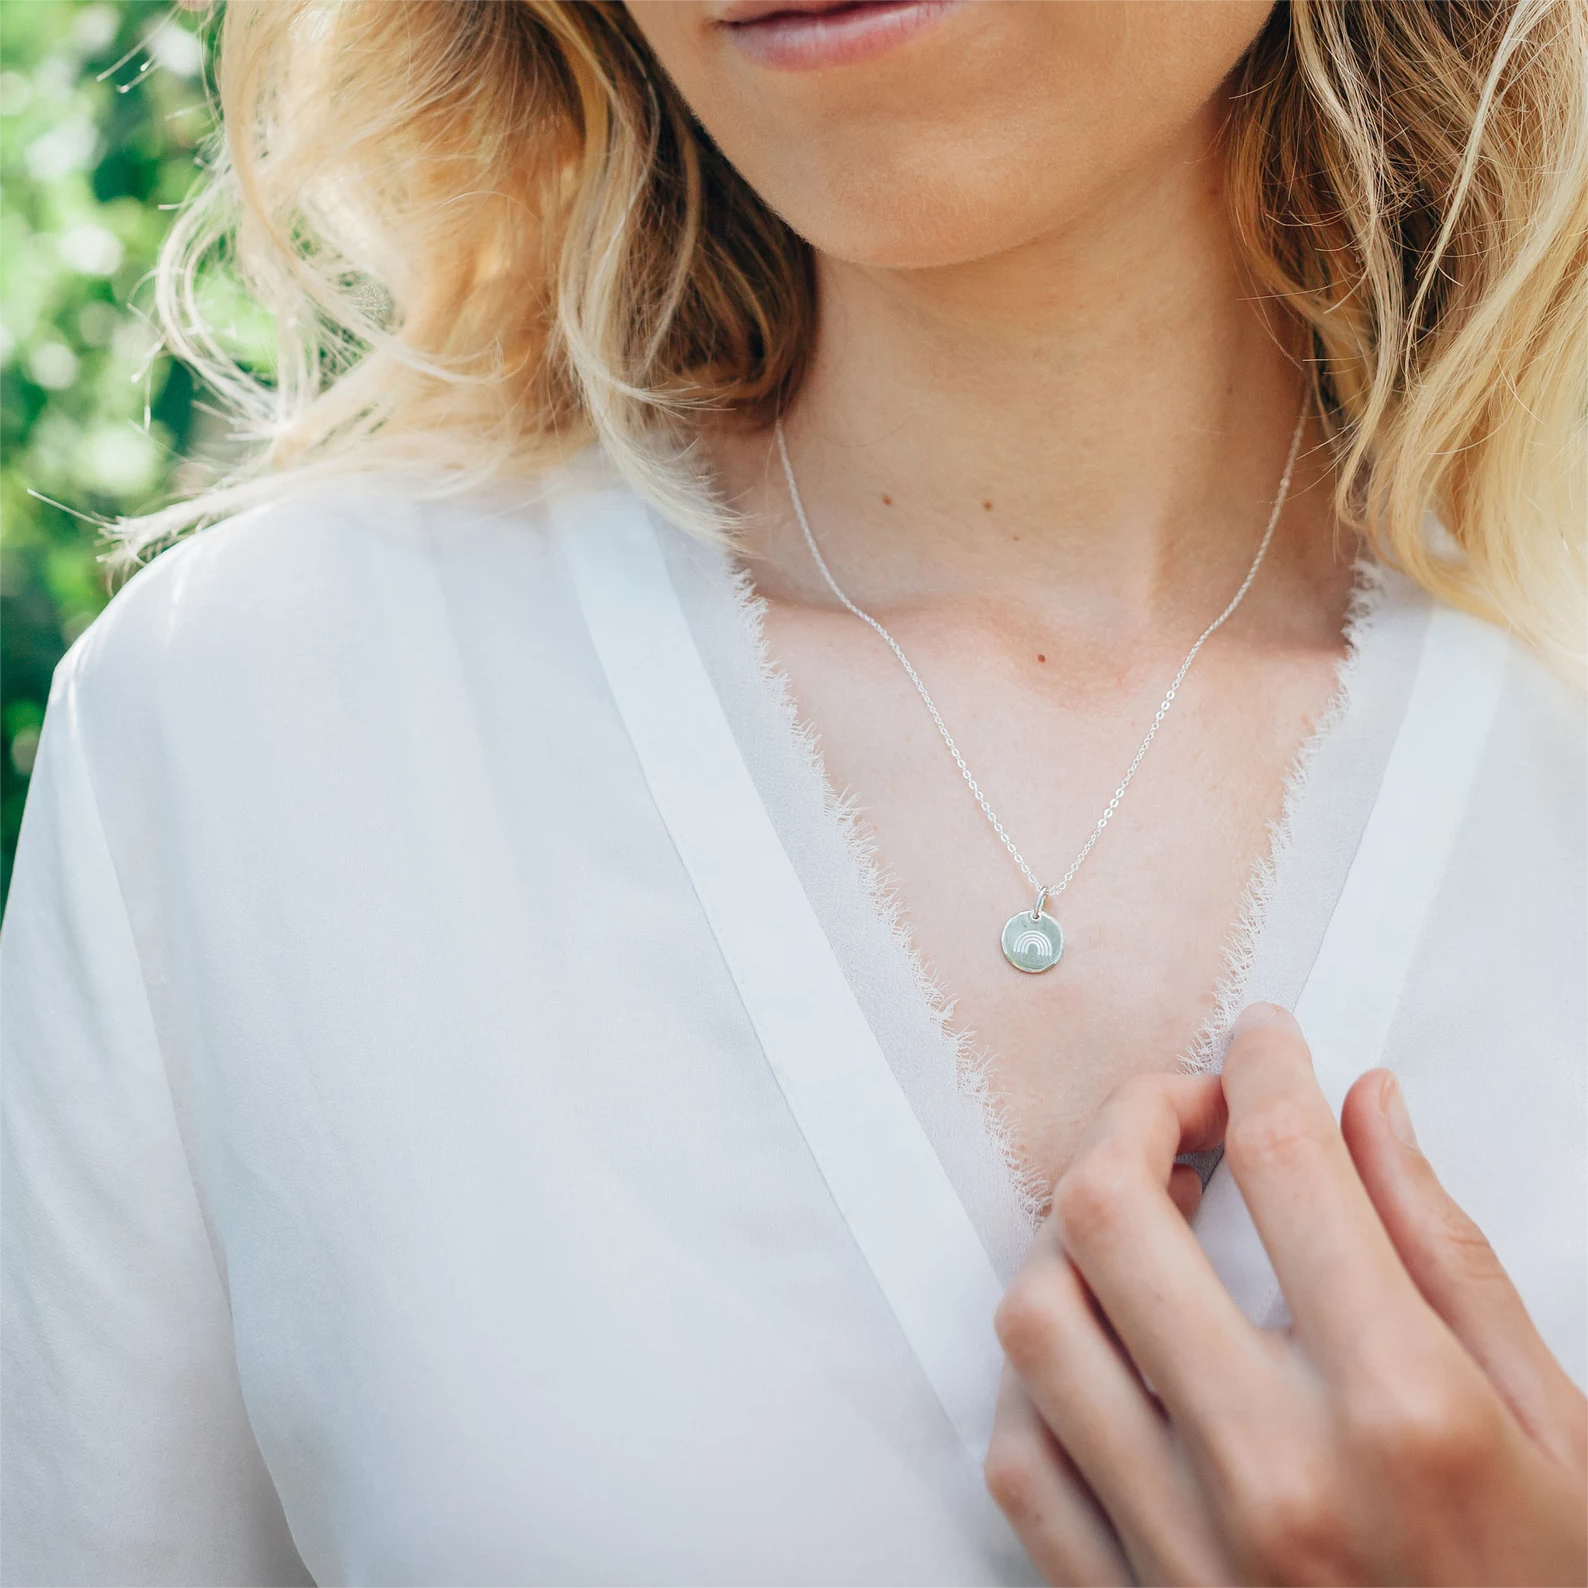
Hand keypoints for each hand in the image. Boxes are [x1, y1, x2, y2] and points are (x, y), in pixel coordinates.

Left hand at [985, 1004, 1587, 1586]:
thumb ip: (1447, 1250)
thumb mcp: (1561, 1427)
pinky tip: (1099, 1353)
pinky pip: (1019, 1455)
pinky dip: (1037, 1378)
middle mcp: (1272, 1471)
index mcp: (1403, 1412)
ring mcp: (1181, 1545)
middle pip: (1113, 1213)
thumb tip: (1368, 1111)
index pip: (1286, 1162)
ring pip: (1036, 1319)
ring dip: (1069, 1239)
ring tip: (1131, 1222)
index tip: (1265, 1044)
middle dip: (1135, 1116)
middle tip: (1179, 1109)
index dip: (1265, 1064)